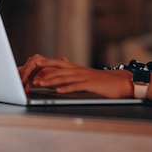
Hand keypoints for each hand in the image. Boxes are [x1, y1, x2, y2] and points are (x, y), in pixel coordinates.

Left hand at [18, 54, 132, 97]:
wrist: (119, 82)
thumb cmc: (102, 80)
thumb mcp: (85, 72)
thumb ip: (72, 68)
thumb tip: (62, 60)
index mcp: (76, 68)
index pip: (57, 64)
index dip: (45, 66)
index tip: (34, 69)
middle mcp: (78, 70)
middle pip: (58, 70)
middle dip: (44, 74)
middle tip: (32, 79)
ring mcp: (84, 77)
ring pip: (65, 77)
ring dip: (51, 81)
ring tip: (41, 84)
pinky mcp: (90, 84)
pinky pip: (76, 86)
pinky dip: (67, 88)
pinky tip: (59, 91)